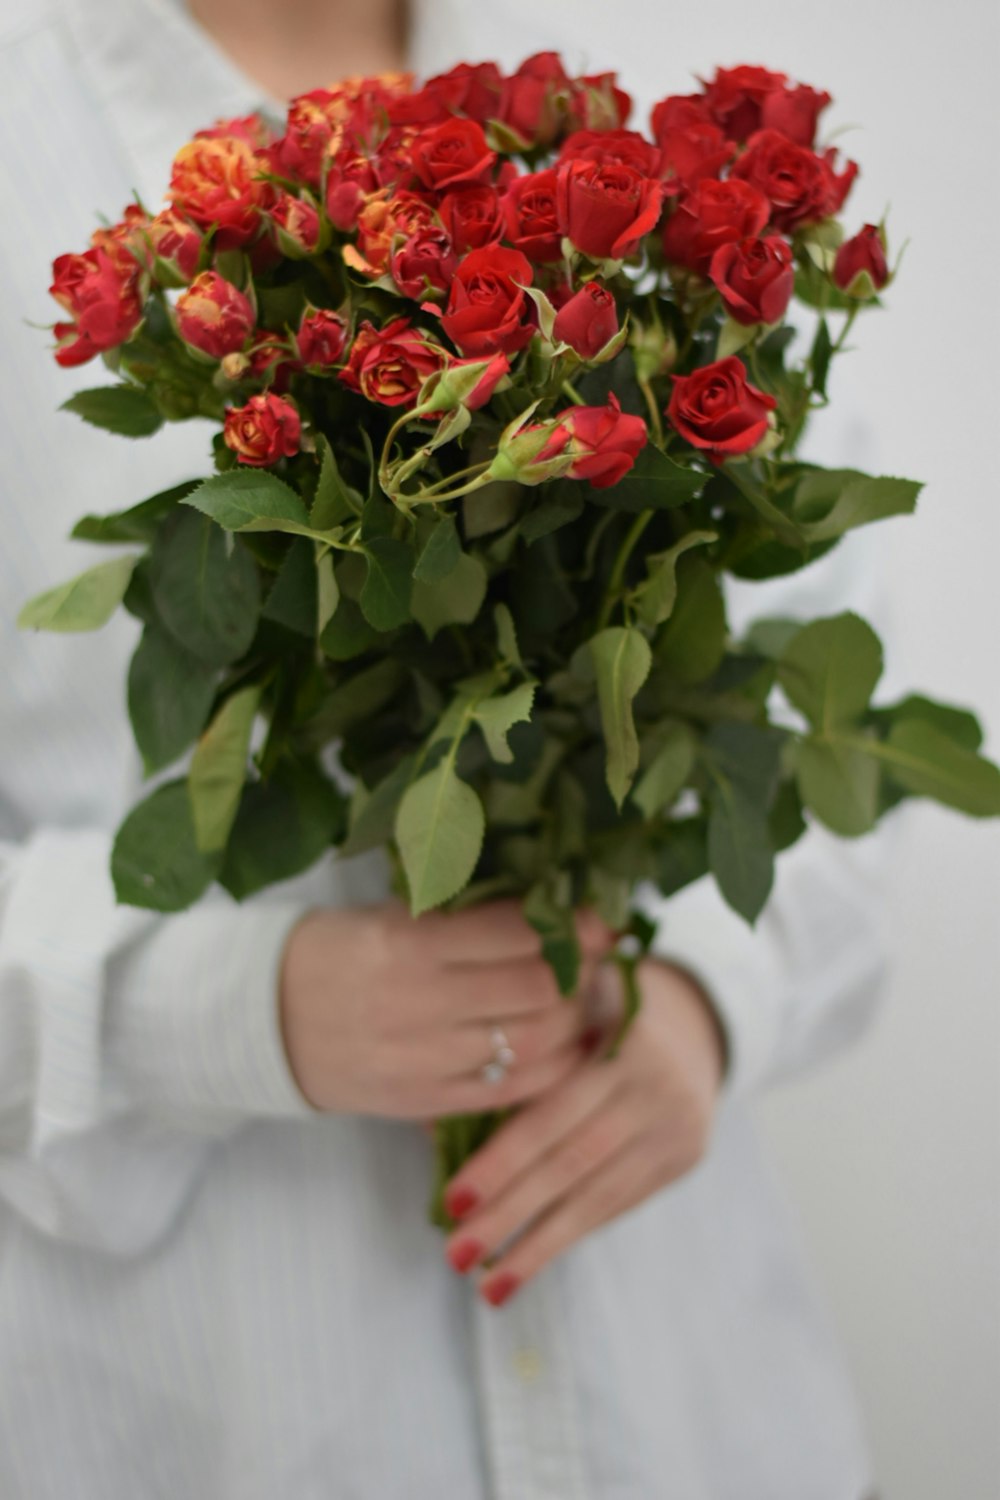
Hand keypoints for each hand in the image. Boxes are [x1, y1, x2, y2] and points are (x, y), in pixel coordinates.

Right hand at [278, 899, 614, 1119]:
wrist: (260, 1019)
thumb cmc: (334, 952)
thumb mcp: (390, 915)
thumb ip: (464, 913)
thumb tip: (553, 903)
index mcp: (409, 943)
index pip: (517, 931)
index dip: (572, 923)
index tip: (599, 916)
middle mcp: (418, 1003)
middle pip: (537, 988)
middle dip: (581, 970)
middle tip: (596, 957)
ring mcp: (421, 1059)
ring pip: (532, 1043)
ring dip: (574, 1020)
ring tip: (585, 999)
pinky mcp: (420, 1101)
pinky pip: (507, 1092)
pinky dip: (552, 1070)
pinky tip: (570, 1048)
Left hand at [441, 957, 726, 1303]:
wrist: (693, 1016)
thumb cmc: (595, 1004)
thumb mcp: (565, 1003)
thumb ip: (517, 1051)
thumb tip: (430, 1121)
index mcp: (618, 1038)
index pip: (551, 1114)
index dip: (501, 1162)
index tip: (451, 1203)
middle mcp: (655, 1085)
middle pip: (572, 1163)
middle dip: (510, 1214)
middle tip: (456, 1255)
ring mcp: (676, 1125)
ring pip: (598, 1197)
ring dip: (539, 1246)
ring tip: (488, 1285)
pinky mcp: (684, 1157)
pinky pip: (619, 1203)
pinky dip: (572, 1233)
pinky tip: (530, 1262)